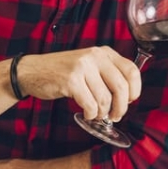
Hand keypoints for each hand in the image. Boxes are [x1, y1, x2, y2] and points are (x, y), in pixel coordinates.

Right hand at [17, 47, 140, 121]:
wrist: (32, 71)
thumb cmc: (64, 72)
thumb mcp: (90, 65)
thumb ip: (108, 75)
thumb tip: (128, 97)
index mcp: (104, 52)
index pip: (132, 71)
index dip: (135, 90)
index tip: (129, 101)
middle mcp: (95, 56)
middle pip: (121, 87)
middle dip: (121, 107)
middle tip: (115, 116)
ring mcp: (83, 67)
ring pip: (105, 99)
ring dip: (102, 113)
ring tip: (97, 114)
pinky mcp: (71, 80)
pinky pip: (90, 105)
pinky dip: (91, 114)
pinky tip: (87, 113)